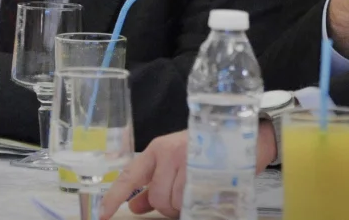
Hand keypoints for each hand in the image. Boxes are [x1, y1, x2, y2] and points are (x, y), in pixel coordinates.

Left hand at [99, 120, 276, 218]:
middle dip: (167, 206)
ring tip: (198, 191)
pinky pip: (192, 201)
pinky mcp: (206, 171)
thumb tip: (134, 205)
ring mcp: (189, 161)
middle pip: (156, 196)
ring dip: (183, 206)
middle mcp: (170, 153)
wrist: (247, 135)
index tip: (102, 215)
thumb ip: (154, 183)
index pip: (130, 175)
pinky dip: (197, 204)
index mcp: (158, 149)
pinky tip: (206, 193)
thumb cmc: (209, 149)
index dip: (113, 196)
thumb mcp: (177, 161)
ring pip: (174, 202)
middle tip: (183, 198)